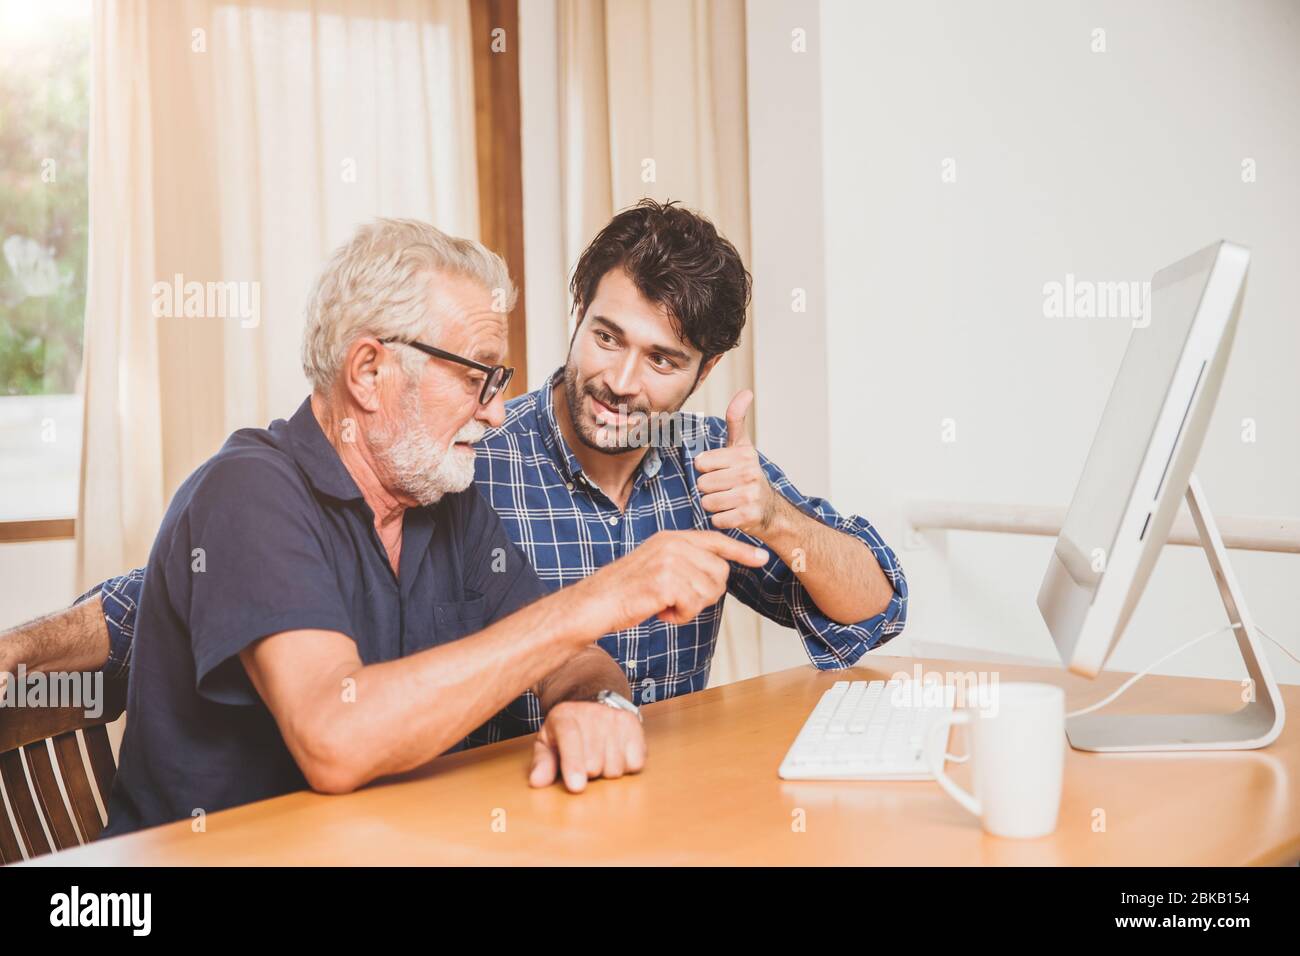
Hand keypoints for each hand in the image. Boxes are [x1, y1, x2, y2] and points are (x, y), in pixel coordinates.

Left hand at [528, 700, 645, 792]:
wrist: (593, 704)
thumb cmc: (567, 733)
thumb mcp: (548, 744)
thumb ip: (542, 763)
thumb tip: (537, 782)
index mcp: (563, 716)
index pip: (570, 740)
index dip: (573, 764)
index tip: (576, 787)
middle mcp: (591, 713)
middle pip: (594, 763)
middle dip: (588, 773)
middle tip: (584, 763)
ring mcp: (613, 717)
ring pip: (615, 767)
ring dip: (607, 771)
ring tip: (600, 758)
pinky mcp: (633, 724)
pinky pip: (635, 762)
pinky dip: (626, 766)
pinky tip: (616, 755)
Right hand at [582, 529, 767, 630]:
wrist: (597, 602)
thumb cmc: (626, 589)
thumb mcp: (657, 564)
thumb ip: (685, 561)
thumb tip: (716, 573)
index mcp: (672, 538)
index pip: (716, 541)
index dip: (741, 552)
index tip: (760, 558)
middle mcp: (673, 545)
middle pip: (719, 573)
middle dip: (707, 594)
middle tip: (680, 601)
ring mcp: (670, 562)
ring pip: (708, 591)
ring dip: (690, 607)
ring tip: (665, 604)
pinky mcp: (666, 582)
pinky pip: (692, 605)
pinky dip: (679, 616)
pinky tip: (661, 611)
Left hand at [695, 390, 779, 536]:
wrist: (769, 509)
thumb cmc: (747, 475)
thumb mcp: (742, 446)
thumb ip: (737, 420)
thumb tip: (746, 392)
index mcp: (743, 454)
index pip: (701, 463)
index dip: (707, 470)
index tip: (721, 471)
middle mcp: (748, 473)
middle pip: (702, 484)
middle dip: (710, 490)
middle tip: (726, 489)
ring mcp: (750, 495)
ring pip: (708, 502)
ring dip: (714, 505)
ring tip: (729, 501)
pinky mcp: (748, 517)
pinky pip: (717, 519)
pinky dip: (721, 519)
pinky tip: (733, 514)